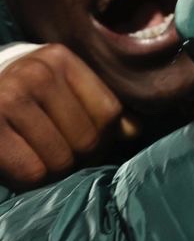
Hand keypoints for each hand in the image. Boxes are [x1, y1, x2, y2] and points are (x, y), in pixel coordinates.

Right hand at [0, 44, 124, 189]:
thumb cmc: (18, 96)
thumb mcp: (57, 88)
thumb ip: (94, 105)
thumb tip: (133, 131)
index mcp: (60, 60)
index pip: (109, 111)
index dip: (106, 138)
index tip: (89, 145)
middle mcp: (36, 74)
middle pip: (87, 139)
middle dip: (80, 159)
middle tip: (64, 159)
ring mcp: (9, 100)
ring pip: (61, 159)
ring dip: (55, 172)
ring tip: (42, 162)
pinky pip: (32, 172)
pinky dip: (30, 180)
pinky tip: (21, 167)